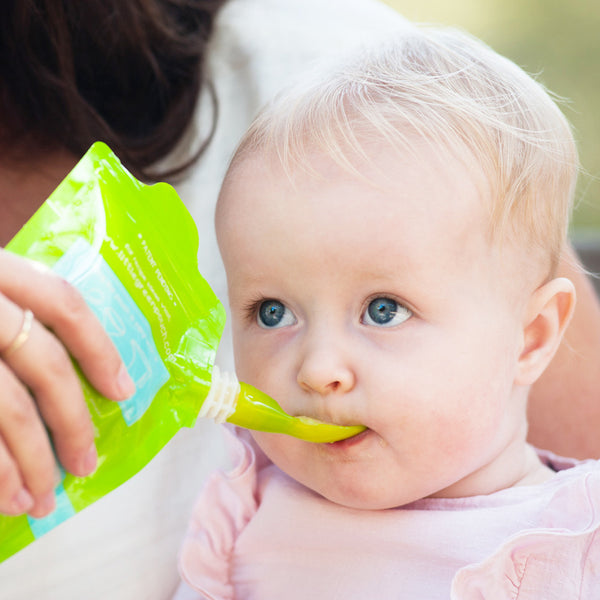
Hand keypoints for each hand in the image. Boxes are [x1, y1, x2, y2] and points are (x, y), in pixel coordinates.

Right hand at [0, 249, 134, 517]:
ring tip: (42, 500)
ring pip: (3, 406)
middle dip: (71, 422)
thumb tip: (70, 378)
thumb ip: (8, 311)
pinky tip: (3, 498)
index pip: (62, 302)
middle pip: (41, 363)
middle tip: (86, 464)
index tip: (124, 391)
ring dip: (27, 462)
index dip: (99, 349)